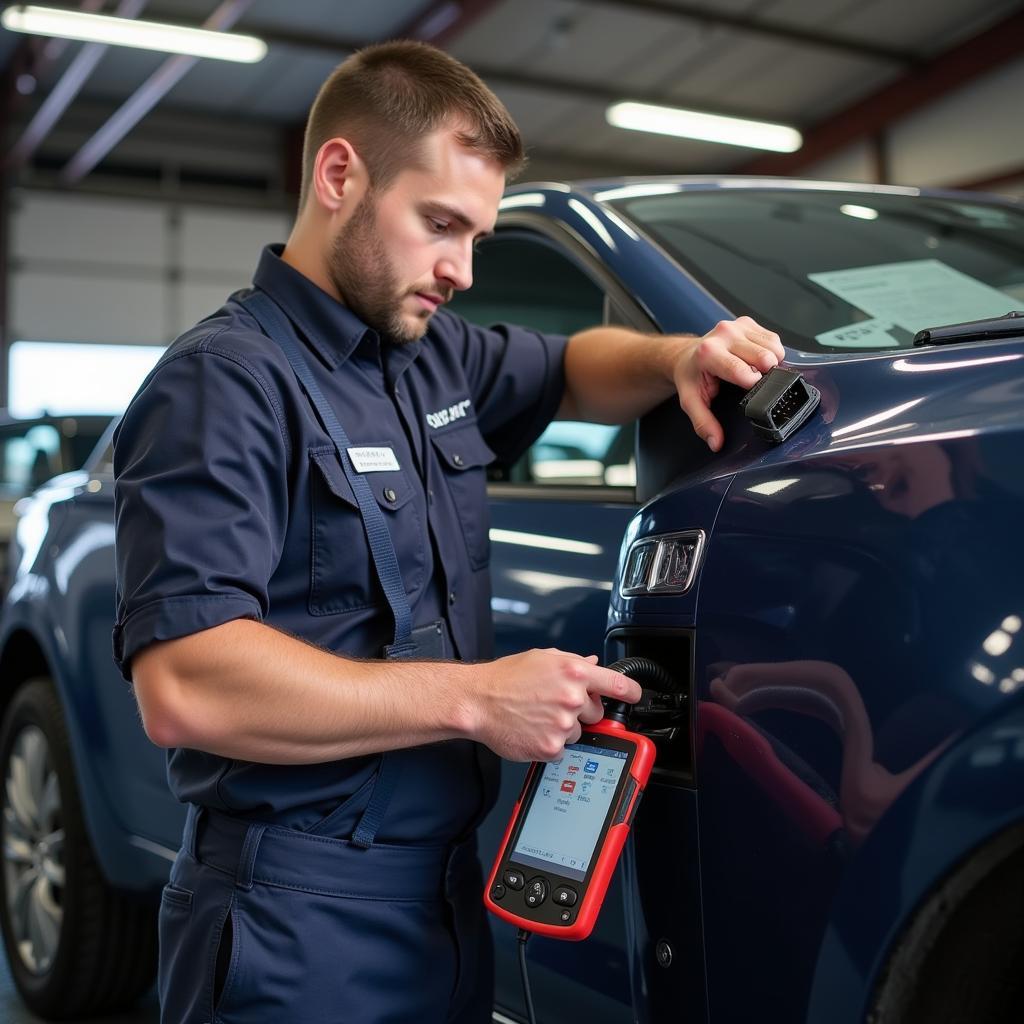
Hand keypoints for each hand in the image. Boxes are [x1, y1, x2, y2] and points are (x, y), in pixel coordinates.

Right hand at [467, 650, 641, 761]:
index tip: (635, 696)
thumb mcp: (542, 659)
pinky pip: (562, 749)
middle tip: (555, 704)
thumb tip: (592, 663)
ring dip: (563, 727)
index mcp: (574, 672)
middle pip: (596, 712)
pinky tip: (533, 729)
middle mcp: (572, 698)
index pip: (617, 684)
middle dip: (582, 710)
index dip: (631, 692)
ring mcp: (563, 725)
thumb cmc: (505, 678)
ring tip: (538, 715)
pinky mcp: (552, 748)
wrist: (478, 701)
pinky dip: (550, 743)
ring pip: (578, 732)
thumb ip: (572, 662)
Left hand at [674, 316, 784, 451]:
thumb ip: (703, 422)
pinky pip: (773, 339)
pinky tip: (755, 359)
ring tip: (752, 370)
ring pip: (773, 347)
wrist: (687, 355)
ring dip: (769, 362)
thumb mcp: (691, 401)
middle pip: (764, 358)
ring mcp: (737, 326)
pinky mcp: (748, 322)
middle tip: (749, 382)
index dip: (753, 384)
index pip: (743, 370)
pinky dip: (771, 351)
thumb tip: (716, 442)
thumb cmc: (691, 376)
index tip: (750, 390)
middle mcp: (724, 334)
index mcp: (709, 352)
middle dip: (764, 373)